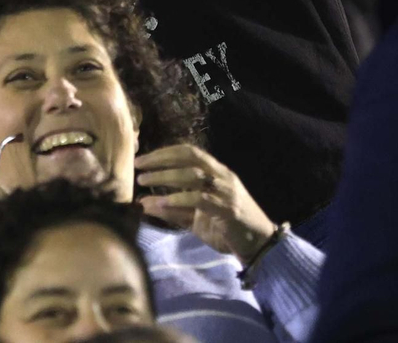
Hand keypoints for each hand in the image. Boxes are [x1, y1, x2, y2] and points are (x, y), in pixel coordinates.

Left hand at [136, 144, 275, 262]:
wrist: (260, 247)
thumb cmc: (227, 230)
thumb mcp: (194, 219)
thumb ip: (171, 210)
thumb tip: (142, 203)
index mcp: (216, 173)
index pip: (189, 152)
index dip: (164, 152)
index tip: (142, 158)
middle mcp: (222, 177)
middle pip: (189, 157)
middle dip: (161, 158)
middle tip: (138, 166)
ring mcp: (226, 191)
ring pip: (193, 175)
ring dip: (165, 176)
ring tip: (144, 181)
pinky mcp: (228, 209)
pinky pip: (200, 198)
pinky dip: (179, 198)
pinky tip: (162, 201)